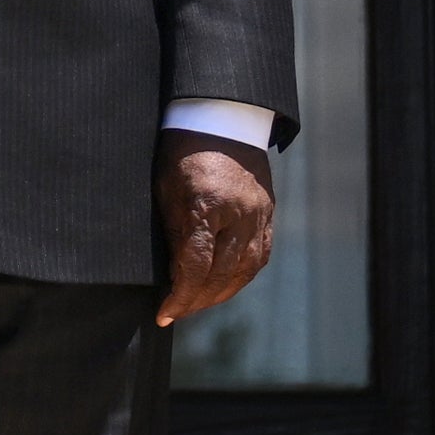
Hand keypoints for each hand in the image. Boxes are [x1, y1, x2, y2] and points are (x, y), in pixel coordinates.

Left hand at [153, 131, 274, 325]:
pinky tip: (225, 286)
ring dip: (221, 294)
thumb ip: (173, 232)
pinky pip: (260, 257)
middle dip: (198, 300)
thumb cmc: (183, 152)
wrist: (222, 120)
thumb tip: (174, 274)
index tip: (165, 314)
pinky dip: (242, 277)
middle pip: (221, 274)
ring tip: (198, 304)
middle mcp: (239, 214)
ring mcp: (259, 215)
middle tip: (178, 312)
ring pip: (245, 271)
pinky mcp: (269, 214)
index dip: (179, 295)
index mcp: (207, 205)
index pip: (195, 265)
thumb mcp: (166, 189)